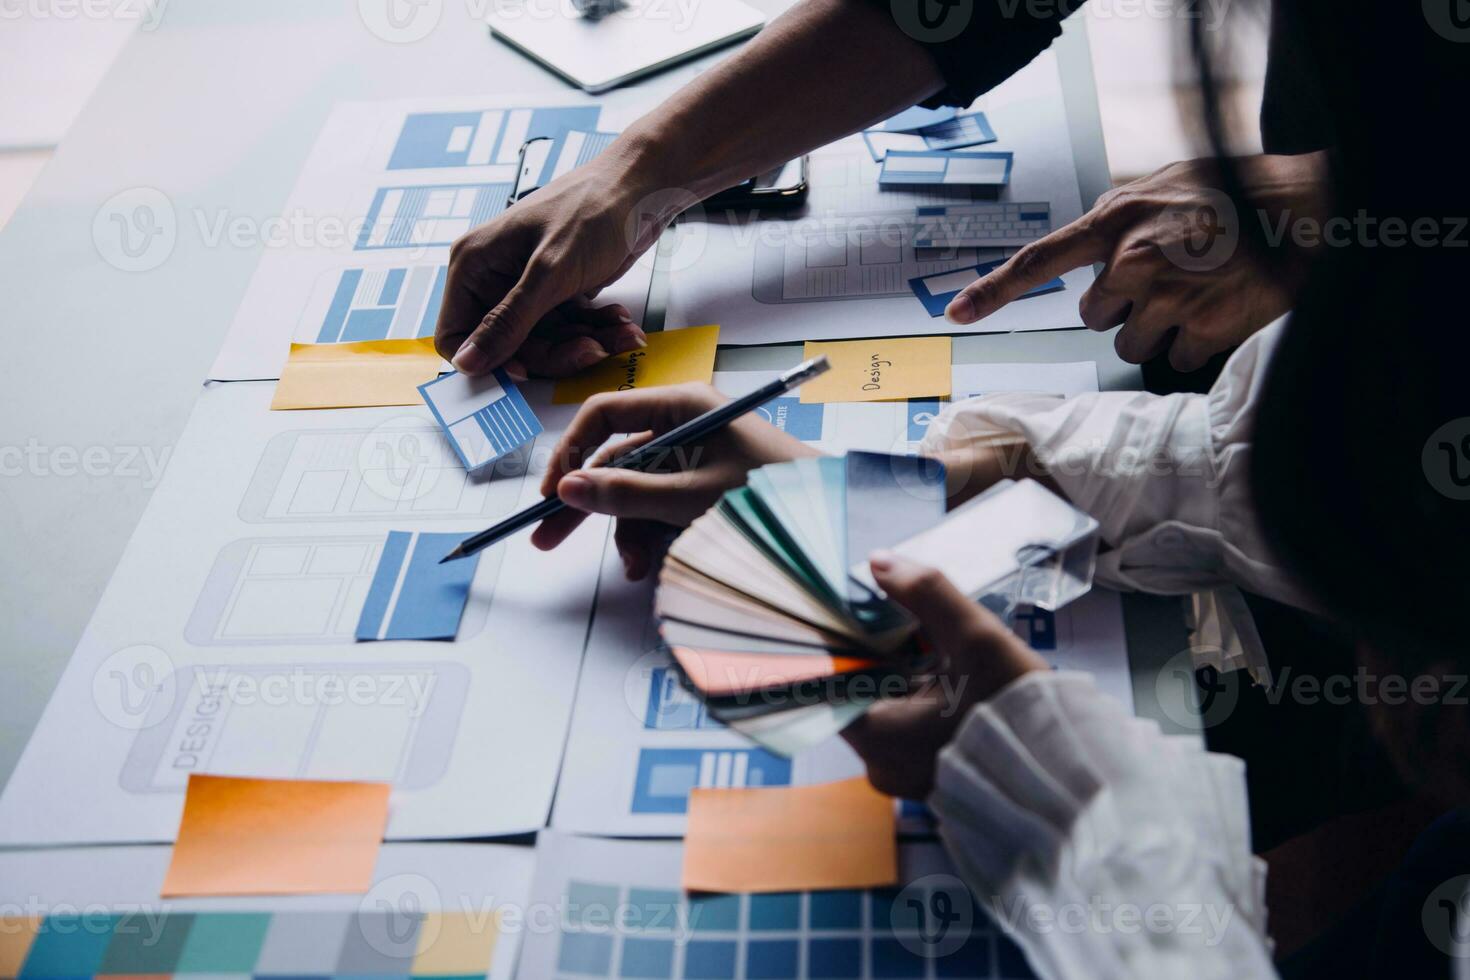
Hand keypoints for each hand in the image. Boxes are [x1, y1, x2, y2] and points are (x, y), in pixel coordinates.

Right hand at [434, 149, 679, 377]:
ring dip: (584, 342)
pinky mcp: (558, 292)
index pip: (456, 334)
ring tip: (621, 332)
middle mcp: (494, 277)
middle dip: (555, 352)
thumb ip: (508, 321)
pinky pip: (569, 329)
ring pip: (545, 342)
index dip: (488, 360)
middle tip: (593, 348)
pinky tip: (619, 321)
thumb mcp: (549, 273)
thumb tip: (466, 362)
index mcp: (474, 265)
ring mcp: (528, 286)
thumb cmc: (593, 209)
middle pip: (509, 346)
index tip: (524, 371)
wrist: (643, 186)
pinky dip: (596, 330)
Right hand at [531, 384, 817, 578]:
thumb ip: (628, 494)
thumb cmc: (773, 494)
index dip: (569, 453)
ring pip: (637, 490)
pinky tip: (654, 562)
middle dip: (585, 501)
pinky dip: (654, 534)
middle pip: (615, 457)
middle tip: (545, 539)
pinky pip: (662, 505)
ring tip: (635, 567)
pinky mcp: (705, 485)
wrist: (833, 519)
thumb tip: (567, 489)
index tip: (548, 494)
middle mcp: (685, 423)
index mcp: (683, 405)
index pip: (603, 414)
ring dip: (627, 529)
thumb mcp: (693, 497)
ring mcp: (695, 455)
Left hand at [843, 553, 1045, 799]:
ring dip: (904, 681)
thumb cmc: (1022, 711)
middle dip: (881, 660)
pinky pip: (909, 734)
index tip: (860, 620)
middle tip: (910, 633)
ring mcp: (905, 778)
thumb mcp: (977, 639)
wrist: (1072, 774)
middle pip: (858, 695)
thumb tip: (880, 560)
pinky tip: (949, 684)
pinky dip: (922, 706)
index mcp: (878, 737)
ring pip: (886, 712)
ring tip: (934, 656)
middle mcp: (881, 766)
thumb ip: (926, 594)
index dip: (844, 647)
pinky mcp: (930, 780)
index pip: (830, 683)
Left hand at [945, 152, 1327, 370]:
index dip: (993, 291)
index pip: (1038, 261)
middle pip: (1095, 316)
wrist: (1304, 208)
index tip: (956, 314)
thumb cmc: (1232, 192)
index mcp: (1115, 223)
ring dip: (1156, 328)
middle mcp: (1131, 262)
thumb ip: (1120, 217)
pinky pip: (1175, 357)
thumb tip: (1093, 250)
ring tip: (1195, 293)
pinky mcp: (1201, 328)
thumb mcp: (1162, 185)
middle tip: (1165, 281)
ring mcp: (1166, 299)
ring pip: (1131, 344)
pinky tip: (1217, 311)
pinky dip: (1193, 344)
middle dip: (1122, 307)